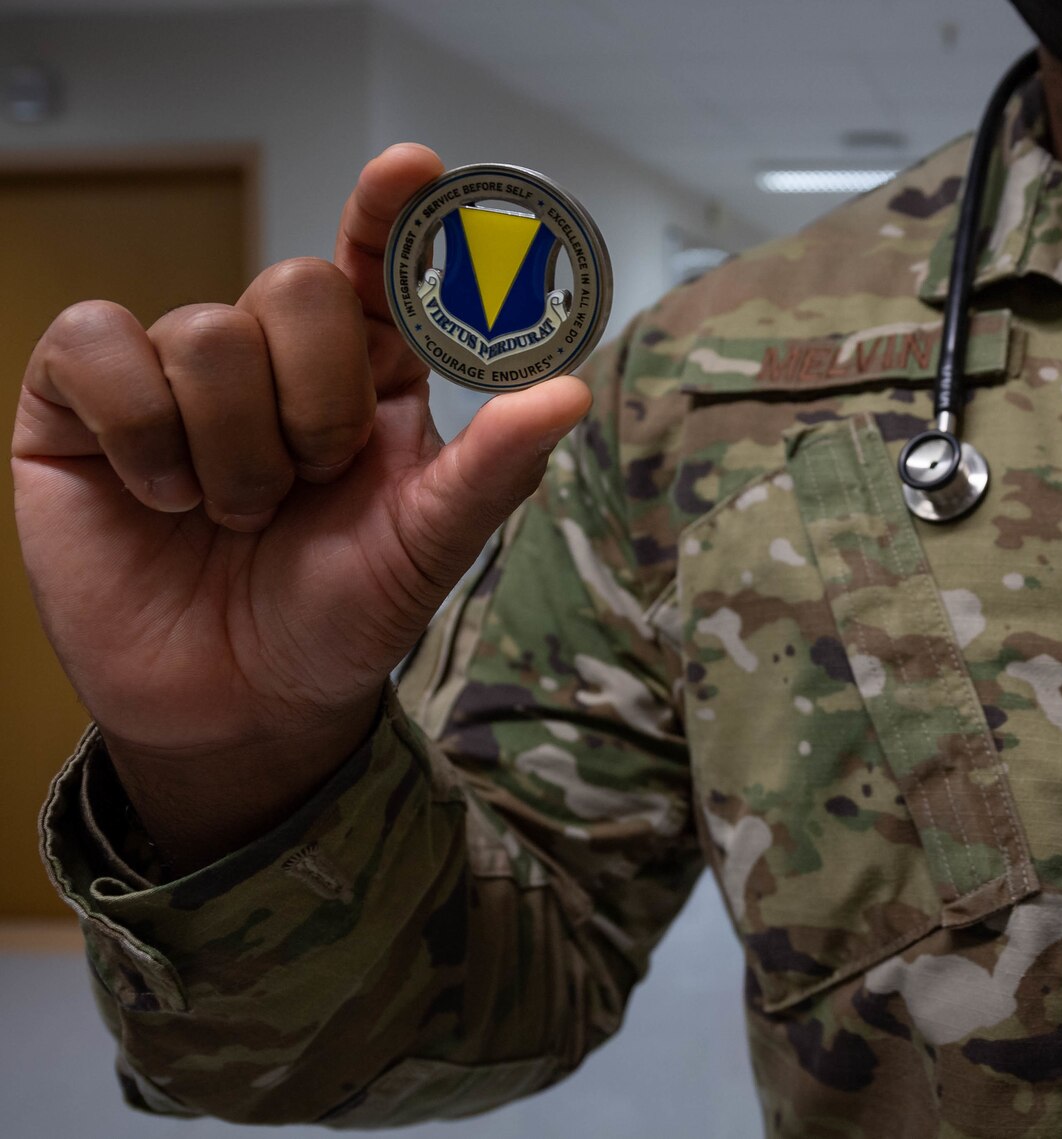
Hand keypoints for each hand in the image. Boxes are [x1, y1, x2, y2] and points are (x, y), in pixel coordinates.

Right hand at [11, 144, 590, 866]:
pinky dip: (144, 435)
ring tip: (238, 517)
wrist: (239, 703)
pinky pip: (101, 346)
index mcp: (369, 371)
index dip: (392, 210)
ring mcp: (175, 371)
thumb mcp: (428, 546)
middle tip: (312, 485)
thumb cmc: (339, 614)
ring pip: (206, 331)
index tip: (413, 169)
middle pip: (295, 284)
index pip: (379, 261)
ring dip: (235, 452)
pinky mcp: (81, 399)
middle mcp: (274, 354)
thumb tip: (568, 391)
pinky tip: (160, 497)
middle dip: (316, 403)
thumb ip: (495, 468)